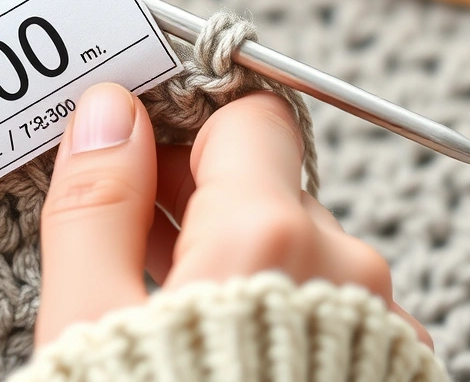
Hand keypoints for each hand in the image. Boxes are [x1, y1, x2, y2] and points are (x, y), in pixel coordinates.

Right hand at [35, 83, 432, 347]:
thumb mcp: (89, 322)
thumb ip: (95, 204)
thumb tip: (104, 112)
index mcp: (266, 236)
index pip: (246, 118)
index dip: (185, 117)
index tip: (137, 134)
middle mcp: (340, 265)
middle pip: (269, 179)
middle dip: (195, 188)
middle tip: (123, 218)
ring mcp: (371, 319)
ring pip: (294, 239)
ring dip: (228, 244)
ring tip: (158, 289)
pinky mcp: (380, 361)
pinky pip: (320, 293)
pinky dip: (267, 291)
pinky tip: (215, 331)